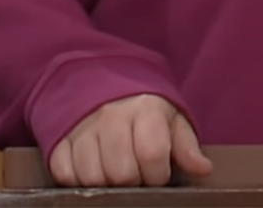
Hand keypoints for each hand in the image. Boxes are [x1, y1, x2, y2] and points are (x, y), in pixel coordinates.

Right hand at [48, 93, 213, 187]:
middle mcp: (109, 117)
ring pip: (93, 178)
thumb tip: (204, 169)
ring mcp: (80, 128)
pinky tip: (94, 169)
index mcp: (143, 108)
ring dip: (107, 183)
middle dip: (134, 181)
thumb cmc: (143, 106)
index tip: (159, 174)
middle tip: (138, 173)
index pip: (152, 155)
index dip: (158, 175)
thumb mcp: (171, 118)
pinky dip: (79, 181)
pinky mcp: (59, 140)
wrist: (100, 80)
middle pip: (121, 173)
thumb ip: (187, 145)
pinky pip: (65, 175)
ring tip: (117, 172)